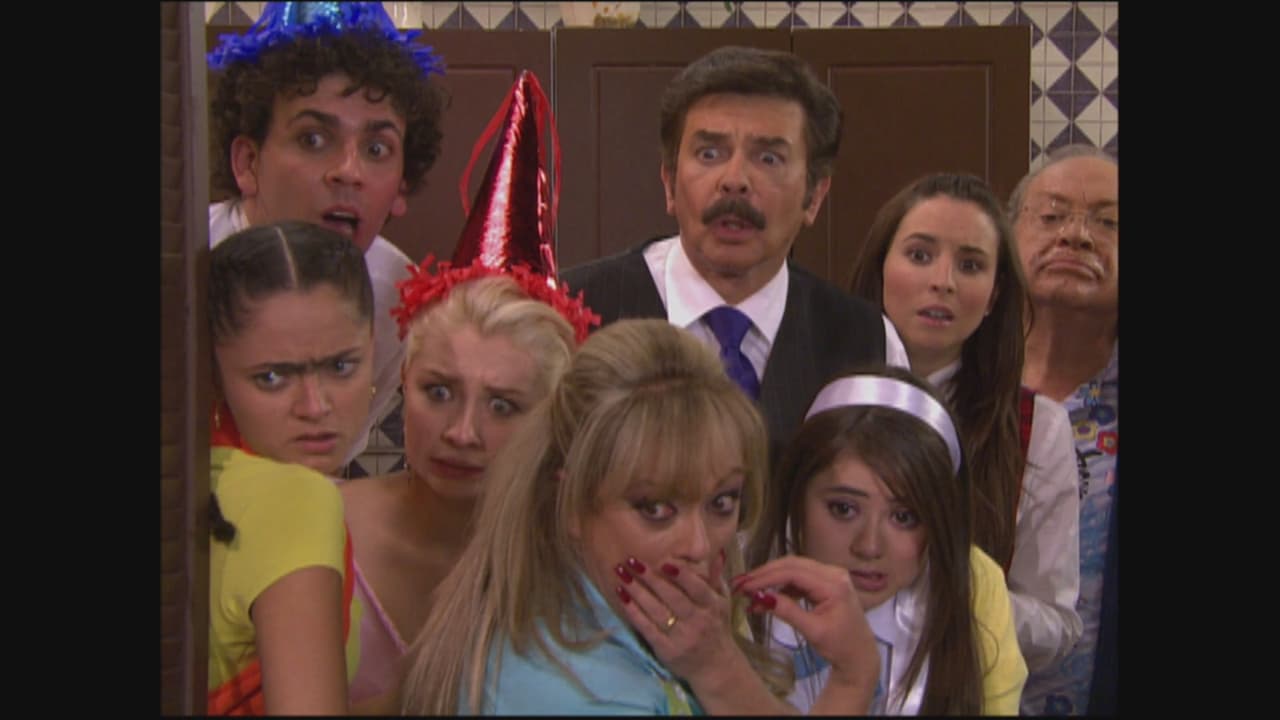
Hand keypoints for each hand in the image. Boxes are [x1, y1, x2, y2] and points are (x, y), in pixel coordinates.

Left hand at [611, 550, 740, 684]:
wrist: (715, 667)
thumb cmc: (716, 627)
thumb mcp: (722, 603)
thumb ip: (715, 579)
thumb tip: (715, 553)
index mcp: (712, 607)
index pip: (697, 589)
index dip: (682, 575)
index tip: (664, 561)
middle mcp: (698, 621)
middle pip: (672, 598)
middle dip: (651, 578)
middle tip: (632, 561)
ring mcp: (681, 637)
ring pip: (656, 611)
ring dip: (637, 591)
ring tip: (621, 574)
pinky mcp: (666, 650)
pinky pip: (647, 628)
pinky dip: (633, 612)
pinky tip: (622, 597)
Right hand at [732, 556, 879, 691]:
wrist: (859, 655)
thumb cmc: (840, 646)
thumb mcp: (813, 631)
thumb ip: (788, 611)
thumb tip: (761, 598)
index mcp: (834, 584)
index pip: (793, 573)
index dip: (766, 577)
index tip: (745, 587)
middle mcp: (833, 573)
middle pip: (792, 565)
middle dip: (764, 573)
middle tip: (741, 584)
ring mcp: (830, 575)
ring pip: (793, 568)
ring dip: (771, 578)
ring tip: (750, 591)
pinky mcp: (825, 582)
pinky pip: (798, 577)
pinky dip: (781, 584)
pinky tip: (767, 596)